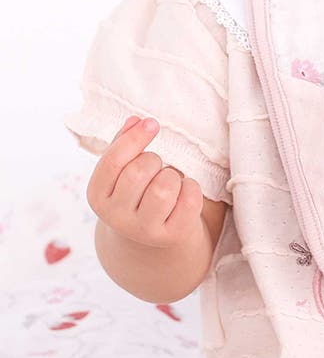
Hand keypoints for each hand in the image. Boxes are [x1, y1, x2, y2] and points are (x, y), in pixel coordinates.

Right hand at [86, 116, 204, 248]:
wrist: (152, 236)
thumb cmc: (138, 191)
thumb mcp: (124, 169)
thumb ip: (125, 143)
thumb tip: (135, 121)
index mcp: (98, 196)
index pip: (113, 162)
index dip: (134, 138)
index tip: (151, 123)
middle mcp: (116, 217)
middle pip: (139, 172)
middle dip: (153, 160)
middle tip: (156, 167)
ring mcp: (144, 230)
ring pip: (164, 188)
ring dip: (173, 176)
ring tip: (169, 182)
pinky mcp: (172, 235)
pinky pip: (190, 199)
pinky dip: (192, 188)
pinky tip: (183, 194)